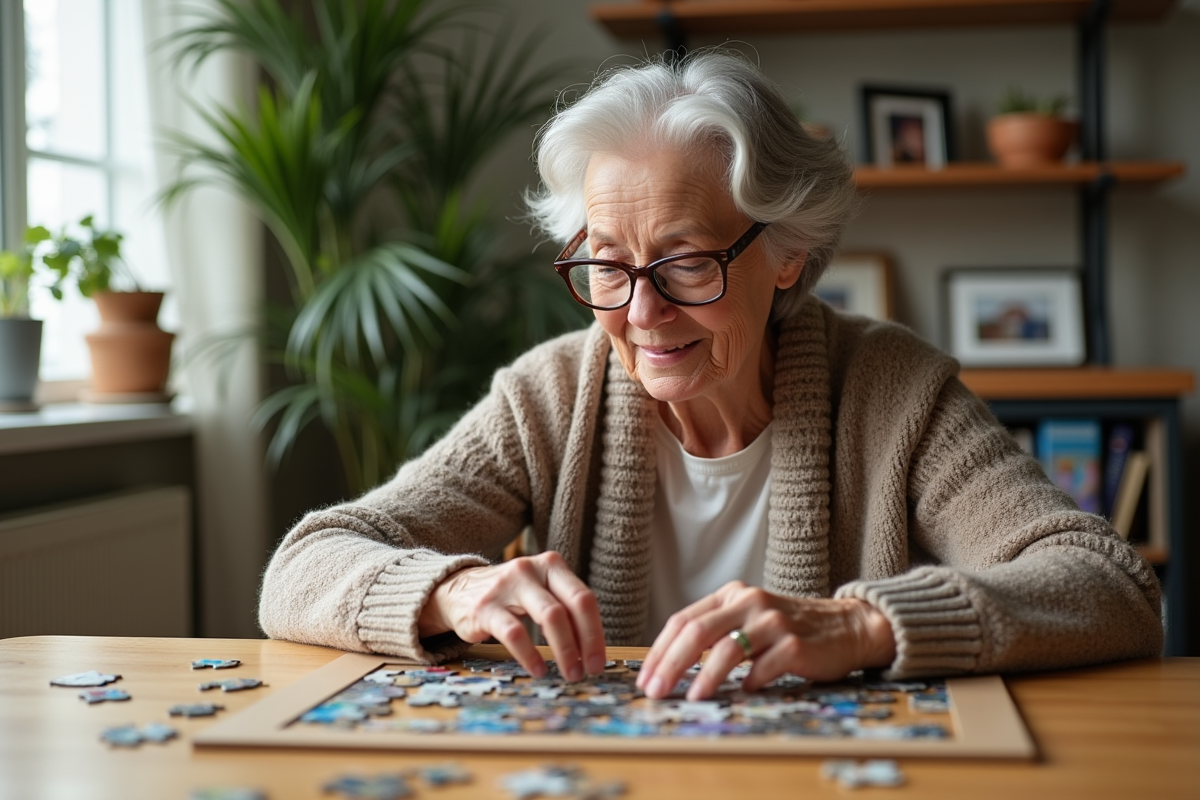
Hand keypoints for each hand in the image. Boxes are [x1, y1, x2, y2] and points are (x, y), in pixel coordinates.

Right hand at [417, 551, 606, 681]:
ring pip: (550, 616)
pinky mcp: (485, 607)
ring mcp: (508, 585)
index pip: (584, 598)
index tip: (599, 661)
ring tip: (570, 673)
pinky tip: (538, 670)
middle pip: (571, 606)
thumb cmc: (509, 596)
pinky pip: (515, 633)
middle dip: (585, 642)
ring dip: (564, 651)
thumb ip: (564, 610)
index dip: (596, 632)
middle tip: (589, 671)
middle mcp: (532, 569)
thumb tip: (592, 649)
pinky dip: (530, 655)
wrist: (456, 590)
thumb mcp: (539, 592)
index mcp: (551, 565)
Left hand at [636, 581, 895, 700]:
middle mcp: (749, 602)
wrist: (846, 627)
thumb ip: (716, 633)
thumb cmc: (789, 629)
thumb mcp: (748, 620)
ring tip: (692, 697)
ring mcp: (772, 621)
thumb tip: (671, 667)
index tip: (645, 677)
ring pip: (727, 649)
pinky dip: (748, 684)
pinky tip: (742, 694)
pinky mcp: (795, 643)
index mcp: (731, 595)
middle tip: (655, 690)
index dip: (660, 650)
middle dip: (671, 664)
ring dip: (704, 677)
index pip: (683, 620)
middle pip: (697, 632)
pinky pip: (762, 668)